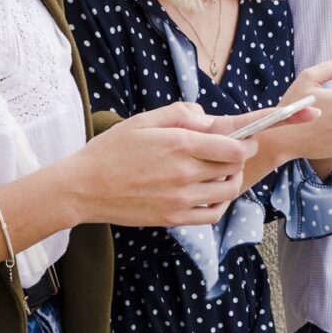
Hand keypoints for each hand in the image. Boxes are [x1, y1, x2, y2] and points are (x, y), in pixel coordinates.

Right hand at [62, 103, 258, 226]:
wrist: (83, 188)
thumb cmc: (110, 151)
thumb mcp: (142, 120)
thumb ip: (179, 114)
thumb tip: (208, 118)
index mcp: (179, 144)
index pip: (235, 147)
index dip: (248, 140)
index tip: (248, 136)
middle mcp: (185, 173)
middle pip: (235, 167)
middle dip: (241, 156)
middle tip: (234, 150)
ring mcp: (181, 199)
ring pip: (228, 191)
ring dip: (233, 179)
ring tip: (224, 170)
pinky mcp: (174, 218)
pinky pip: (213, 214)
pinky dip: (222, 203)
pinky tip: (214, 193)